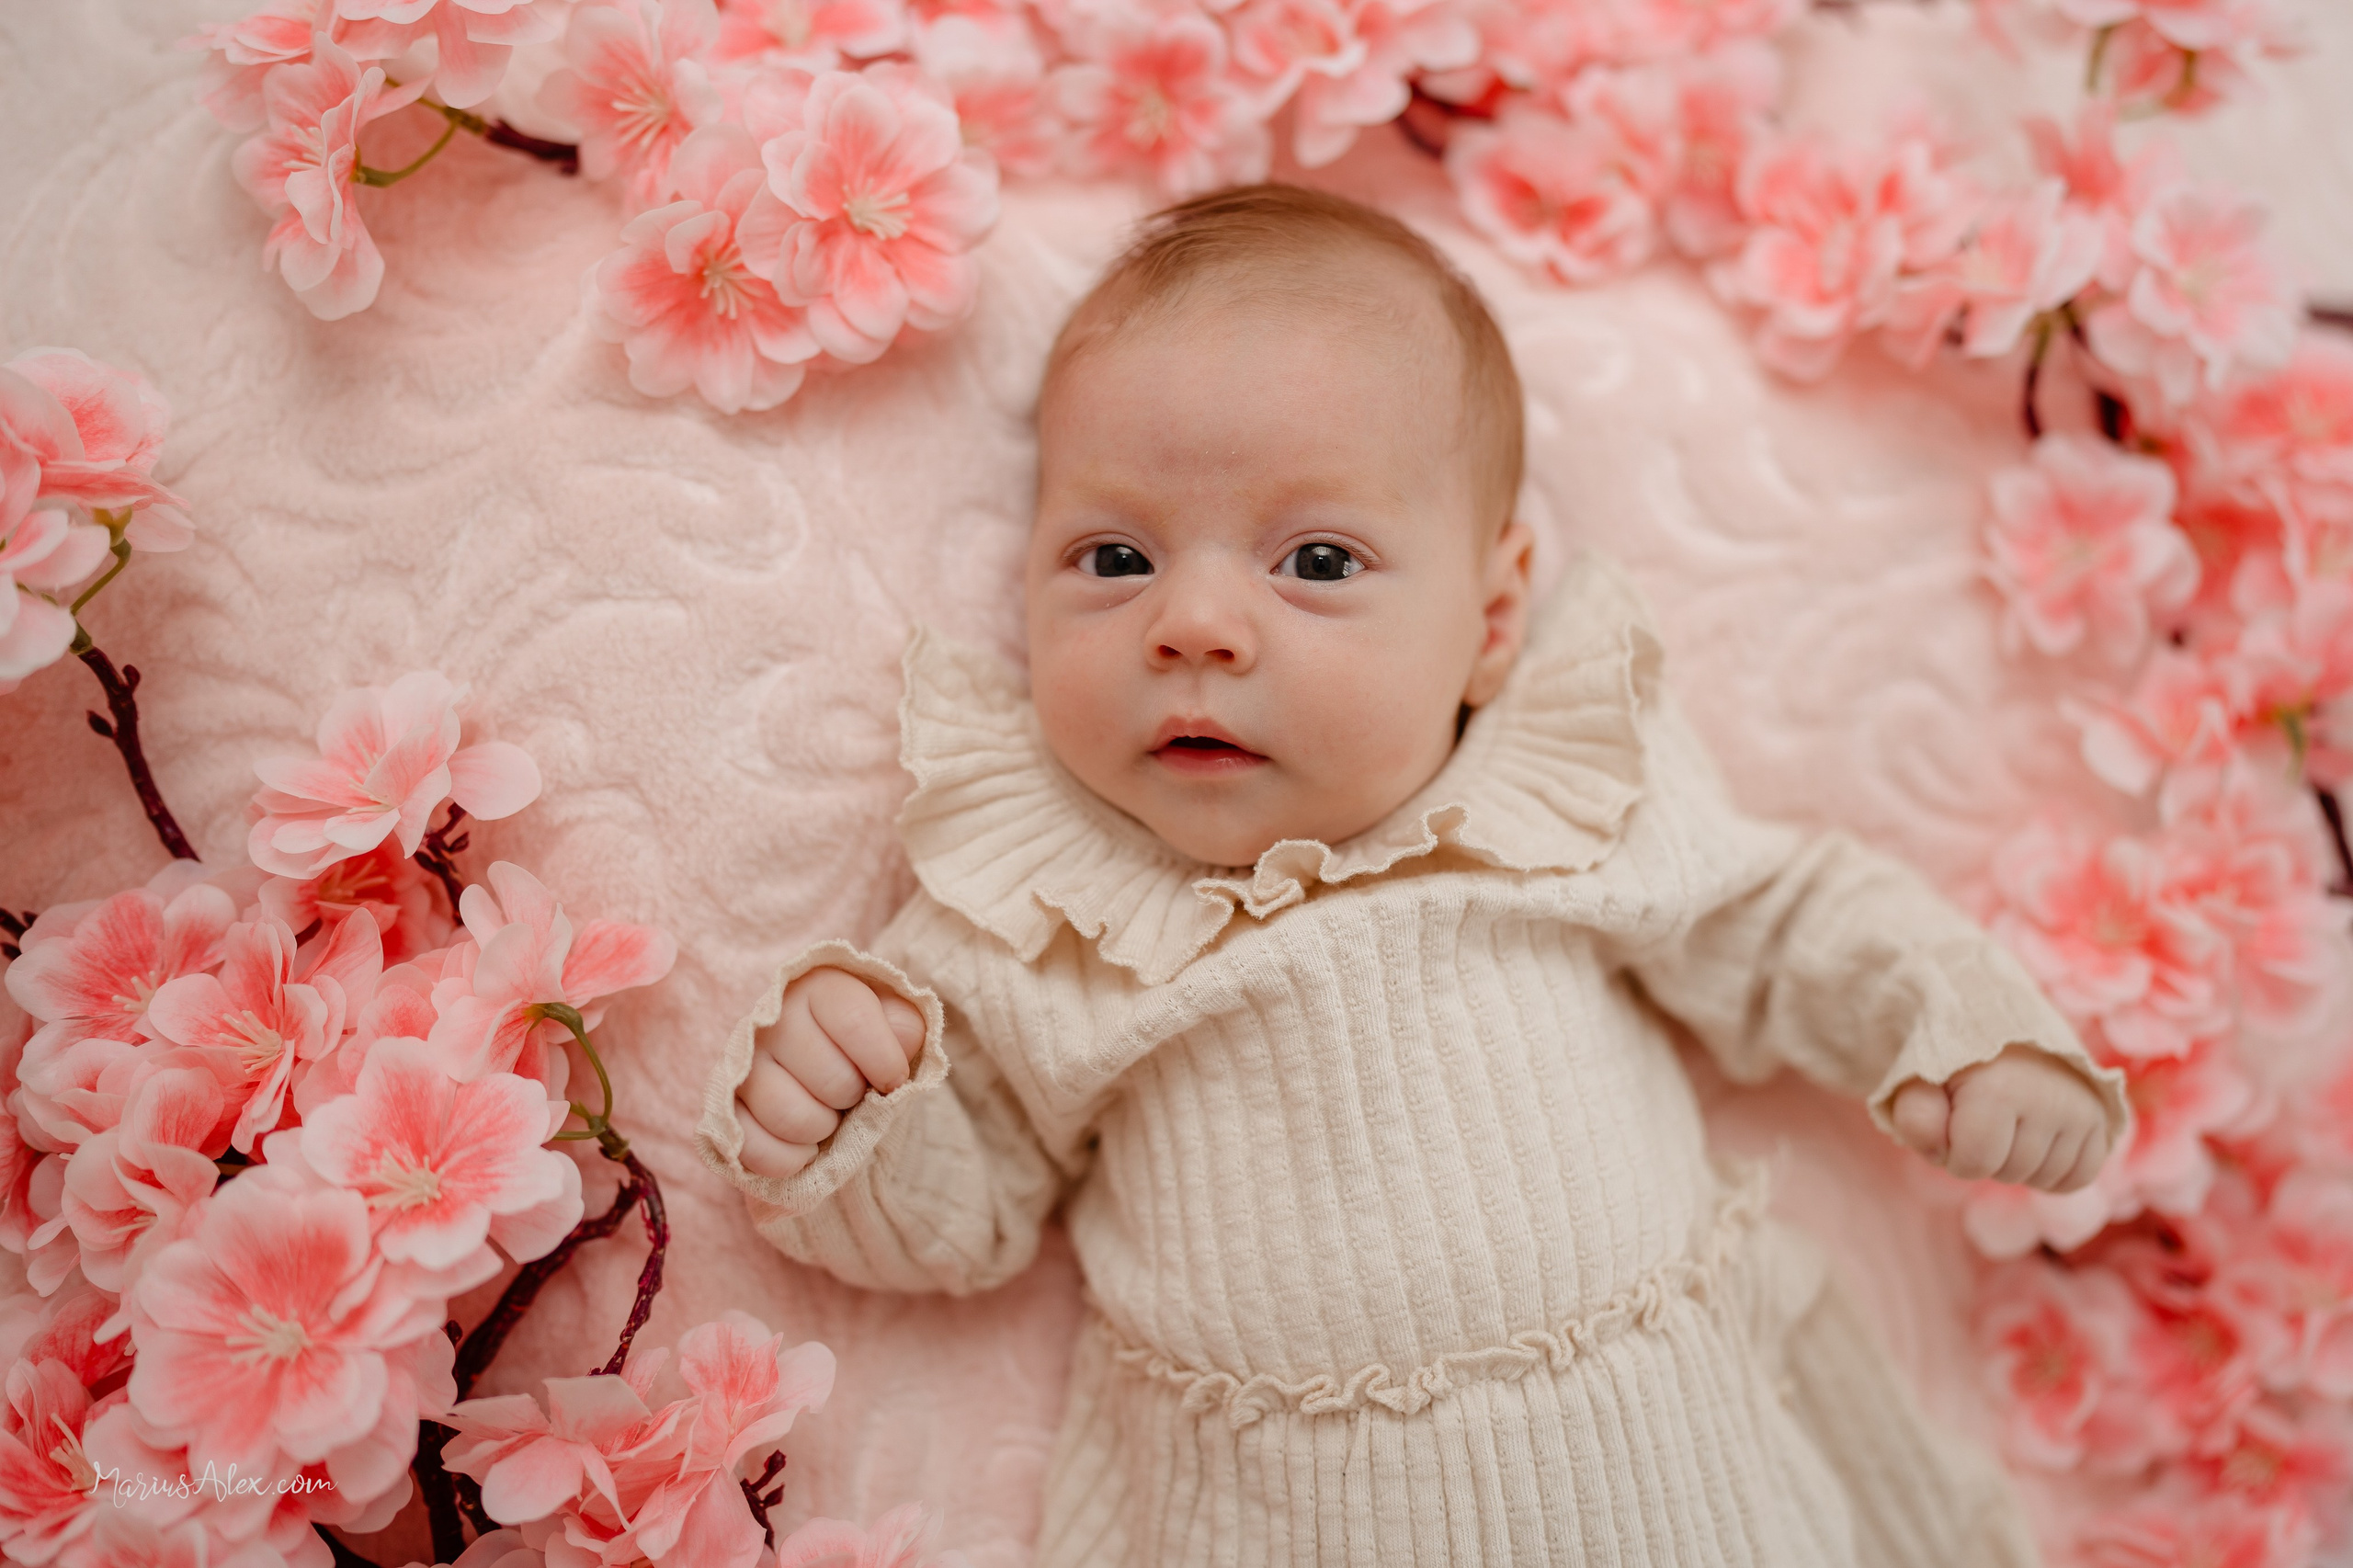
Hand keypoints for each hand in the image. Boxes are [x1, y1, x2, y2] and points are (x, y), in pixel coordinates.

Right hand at [736, 967, 925, 1180]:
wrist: (820, 1065)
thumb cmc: (861, 1044)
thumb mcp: (892, 1024)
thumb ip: (904, 1027)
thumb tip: (902, 1043)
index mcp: (817, 987)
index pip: (855, 1021)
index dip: (885, 1062)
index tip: (892, 1078)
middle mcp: (770, 1019)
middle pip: (833, 1081)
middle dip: (855, 1098)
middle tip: (851, 1093)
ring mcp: (741, 1066)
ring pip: (793, 1118)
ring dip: (824, 1129)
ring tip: (827, 1115)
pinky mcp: (723, 1109)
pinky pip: (755, 1150)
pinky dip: (790, 1159)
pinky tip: (804, 1146)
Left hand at [1888, 1043, 2111, 1192]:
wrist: (2006, 1031)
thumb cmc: (1956, 1064)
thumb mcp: (1919, 1082)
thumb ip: (1915, 1116)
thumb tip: (1942, 1152)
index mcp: (1999, 1088)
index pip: (1973, 1164)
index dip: (1953, 1154)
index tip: (1952, 1122)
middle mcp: (2050, 1099)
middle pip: (2009, 1173)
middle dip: (1987, 1157)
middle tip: (1982, 1117)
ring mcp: (2081, 1110)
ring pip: (2044, 1179)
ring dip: (2019, 1164)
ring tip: (2009, 1122)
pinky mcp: (2101, 1120)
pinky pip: (2077, 1178)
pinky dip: (2053, 1171)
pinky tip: (2036, 1140)